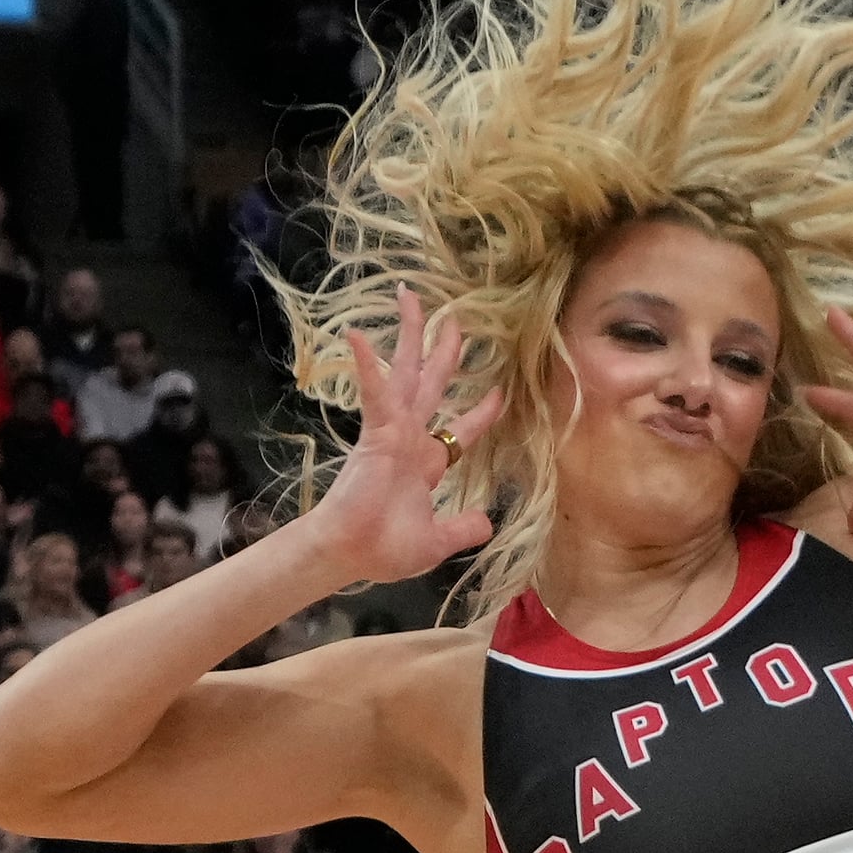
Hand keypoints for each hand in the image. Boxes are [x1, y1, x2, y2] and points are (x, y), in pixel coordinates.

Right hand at [307, 285, 502, 583]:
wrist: (351, 554)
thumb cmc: (384, 549)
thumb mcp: (436, 541)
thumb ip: (462, 529)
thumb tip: (487, 521)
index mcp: (427, 463)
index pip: (461, 431)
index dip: (482, 412)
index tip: (501, 391)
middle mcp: (411, 439)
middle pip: (432, 384)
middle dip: (445, 352)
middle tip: (456, 318)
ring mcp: (392, 431)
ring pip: (406, 373)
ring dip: (410, 336)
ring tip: (412, 298)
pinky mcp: (375, 433)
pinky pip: (374, 392)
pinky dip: (366, 365)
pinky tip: (357, 334)